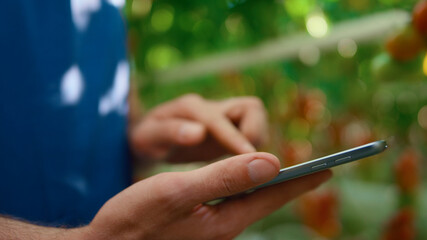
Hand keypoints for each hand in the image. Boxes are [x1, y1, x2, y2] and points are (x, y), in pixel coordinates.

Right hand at [81, 152, 330, 239]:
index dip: (301, 180)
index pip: (272, 197)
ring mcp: (210, 228)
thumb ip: (223, 177)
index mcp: (224, 221)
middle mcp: (223, 227)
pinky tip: (244, 182)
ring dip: (268, 184)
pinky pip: (231, 203)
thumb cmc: (136, 219)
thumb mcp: (178, 192)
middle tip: (316, 170)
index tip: (329, 169)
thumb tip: (270, 162)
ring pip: (249, 202)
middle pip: (265, 200)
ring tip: (287, 172)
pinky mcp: (197, 225)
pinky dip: (244, 188)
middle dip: (290, 183)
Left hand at [130, 94, 268, 162]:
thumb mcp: (147, 138)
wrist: (150, 138)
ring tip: (243, 166)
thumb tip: (198, 133)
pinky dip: (254, 149)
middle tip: (244, 162)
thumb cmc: (146, 140)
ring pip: (256, 118)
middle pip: (251, 108)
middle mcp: (212, 107)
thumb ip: (170, 132)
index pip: (219, 119)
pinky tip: (242, 169)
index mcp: (190, 108)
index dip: (234, 138)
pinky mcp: (231, 129)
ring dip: (257, 140)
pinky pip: (253, 133)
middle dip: (254, 133)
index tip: (247, 158)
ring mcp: (224, 117)